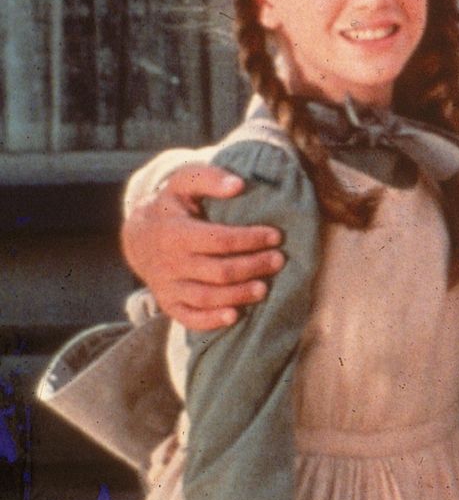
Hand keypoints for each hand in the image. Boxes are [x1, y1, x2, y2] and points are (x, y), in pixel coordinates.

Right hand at [121, 165, 283, 330]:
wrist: (138, 235)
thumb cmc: (172, 204)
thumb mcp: (185, 182)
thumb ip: (210, 178)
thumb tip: (238, 184)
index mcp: (175, 233)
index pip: (219, 240)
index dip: (250, 239)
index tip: (276, 235)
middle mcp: (169, 263)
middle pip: (218, 271)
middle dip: (252, 266)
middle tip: (279, 260)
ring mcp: (167, 286)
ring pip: (206, 297)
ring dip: (238, 295)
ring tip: (265, 288)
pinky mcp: (168, 302)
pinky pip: (188, 317)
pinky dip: (210, 320)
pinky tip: (234, 316)